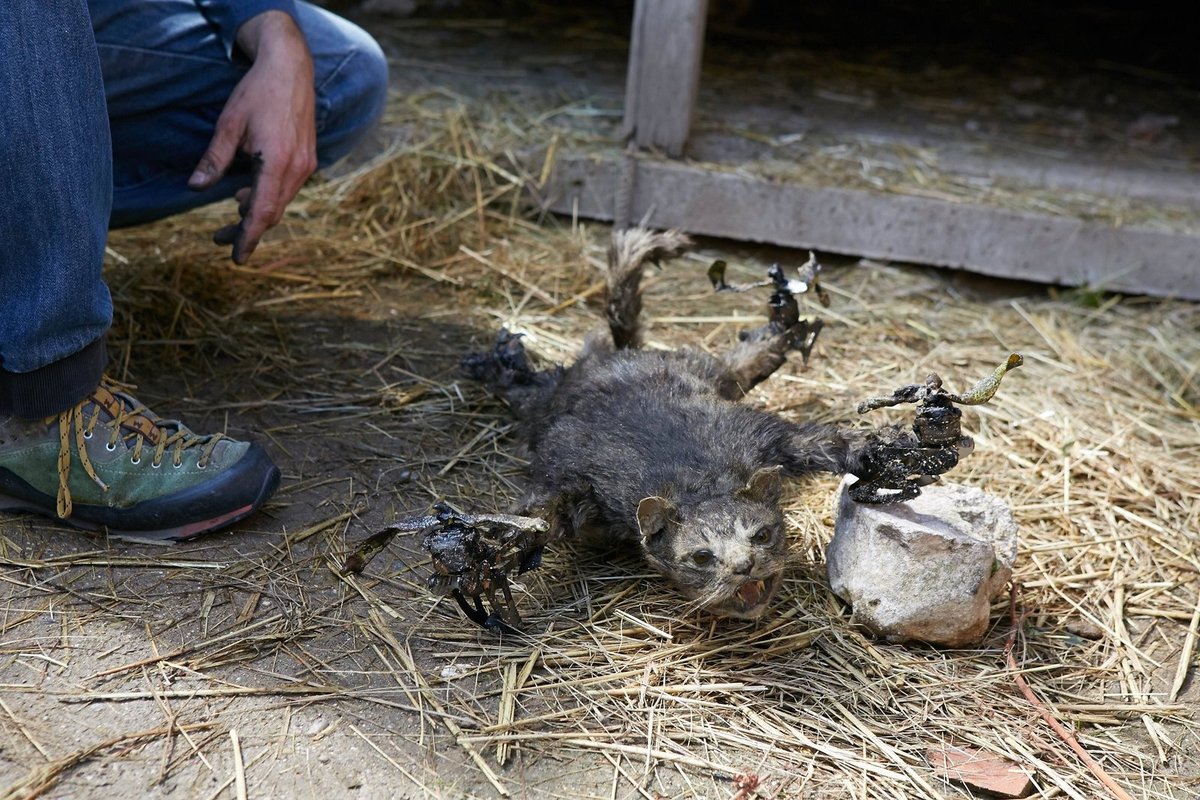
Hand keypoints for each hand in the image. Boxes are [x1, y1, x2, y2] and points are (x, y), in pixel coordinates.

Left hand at [187, 11, 316, 263]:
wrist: (292, 67)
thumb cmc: (258, 91)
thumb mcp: (229, 124)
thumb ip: (214, 159)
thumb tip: (196, 187)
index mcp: (277, 161)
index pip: (262, 211)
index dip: (248, 237)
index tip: (237, 258)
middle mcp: (297, 168)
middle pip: (272, 213)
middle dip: (247, 229)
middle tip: (218, 237)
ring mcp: (306, 164)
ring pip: (280, 202)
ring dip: (257, 212)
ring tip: (233, 211)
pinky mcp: (308, 159)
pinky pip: (287, 189)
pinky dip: (268, 197)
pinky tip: (249, 191)